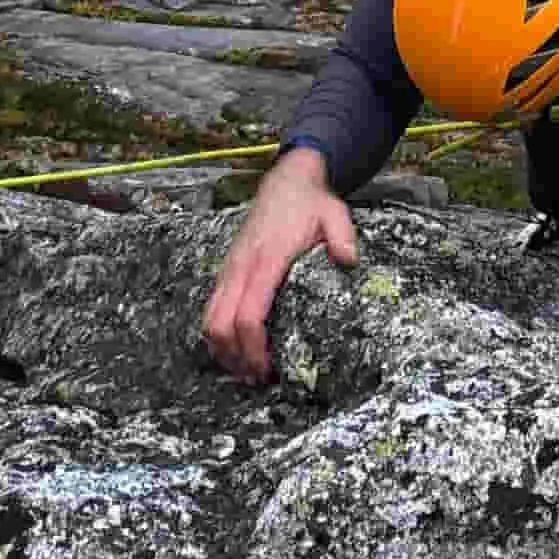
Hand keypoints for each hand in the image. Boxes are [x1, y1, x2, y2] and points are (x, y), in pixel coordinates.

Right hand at [201, 147, 358, 381]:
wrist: (287, 181)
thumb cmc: (311, 203)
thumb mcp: (335, 214)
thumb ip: (342, 237)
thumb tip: (349, 261)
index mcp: (267, 259)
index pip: (248, 314)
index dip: (253, 347)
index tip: (268, 368)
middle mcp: (241, 266)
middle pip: (219, 324)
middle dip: (235, 357)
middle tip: (259, 377)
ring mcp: (230, 268)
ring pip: (209, 319)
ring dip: (223, 349)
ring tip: (248, 369)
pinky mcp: (227, 270)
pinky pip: (211, 308)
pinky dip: (218, 333)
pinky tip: (237, 346)